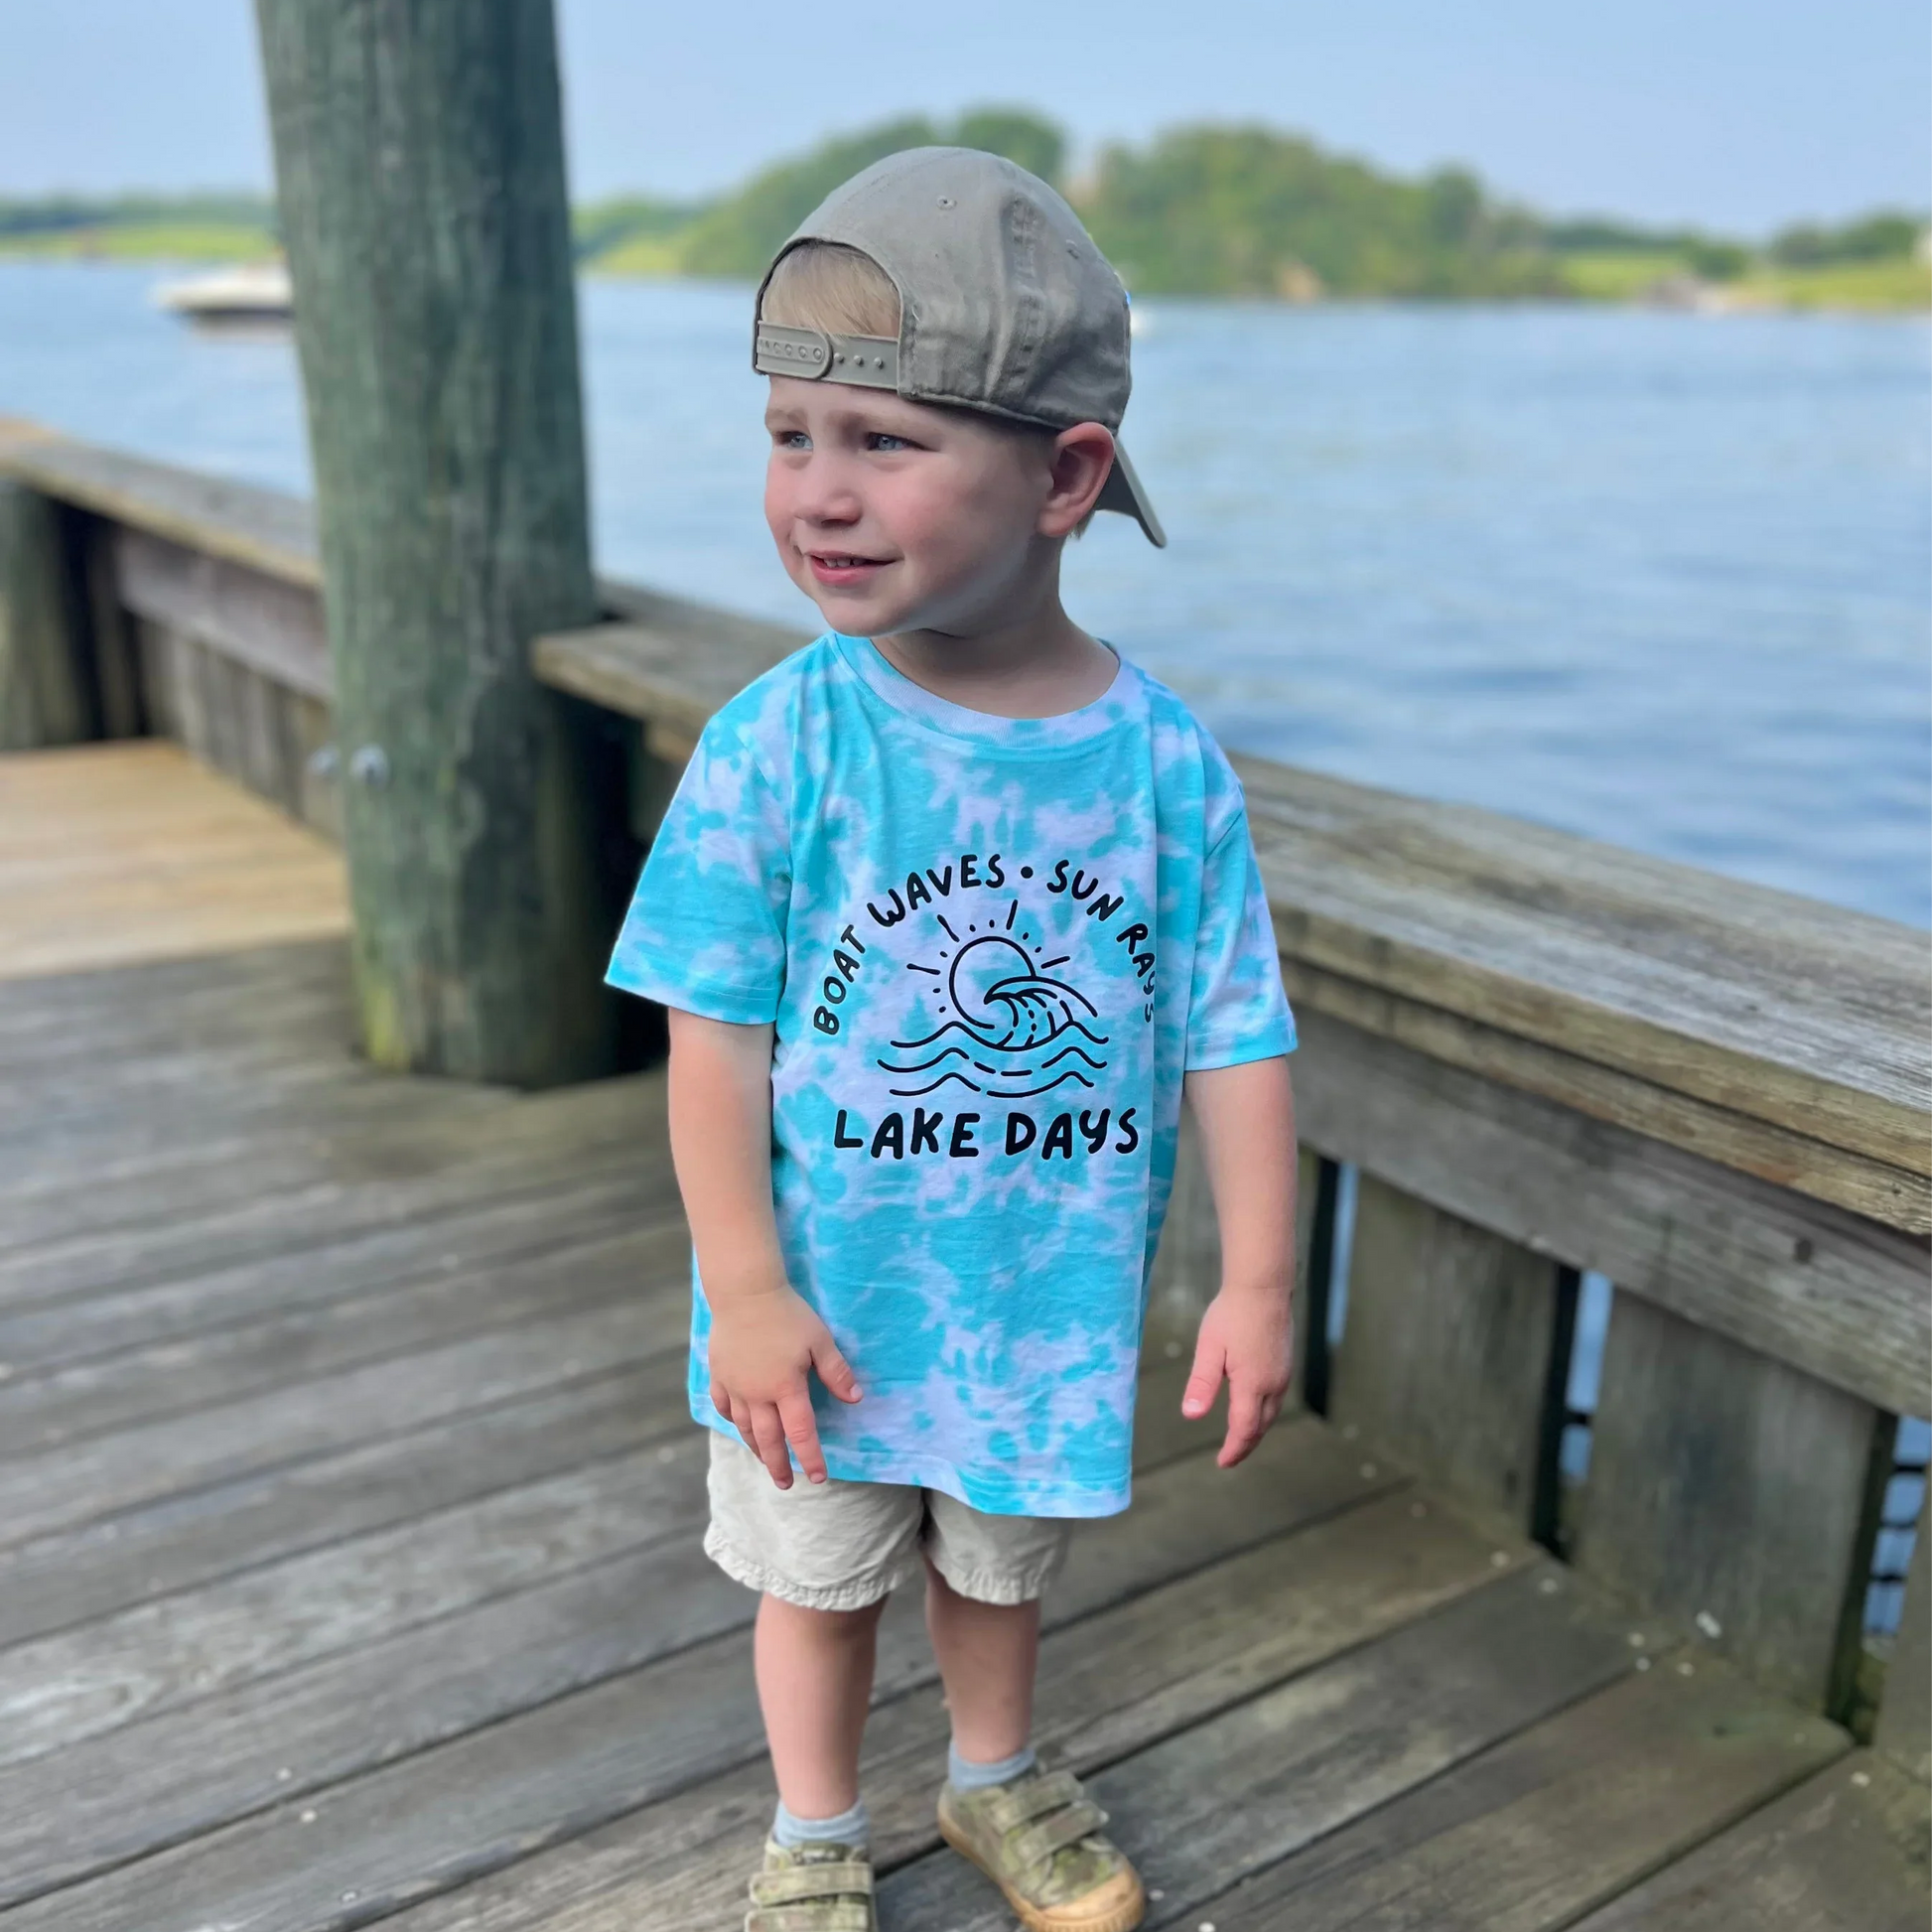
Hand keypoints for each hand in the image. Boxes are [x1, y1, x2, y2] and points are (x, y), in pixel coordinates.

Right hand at [708, 1283, 861, 1488]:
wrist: (745, 1293)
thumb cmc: (788, 1314)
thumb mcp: (820, 1340)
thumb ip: (836, 1372)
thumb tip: (855, 1399)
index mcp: (786, 1388)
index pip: (801, 1433)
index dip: (811, 1457)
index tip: (818, 1477)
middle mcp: (758, 1394)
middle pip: (769, 1439)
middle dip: (778, 1464)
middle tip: (785, 1484)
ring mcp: (735, 1386)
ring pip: (744, 1427)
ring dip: (756, 1447)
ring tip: (764, 1461)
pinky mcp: (719, 1374)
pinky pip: (724, 1406)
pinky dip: (733, 1420)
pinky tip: (739, 1425)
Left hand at [1182, 1285, 1294, 1468]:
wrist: (1263, 1287)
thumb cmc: (1231, 1315)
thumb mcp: (1209, 1348)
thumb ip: (1201, 1384)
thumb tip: (1191, 1415)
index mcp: (1252, 1385)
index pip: (1244, 1429)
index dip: (1233, 1449)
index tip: (1222, 1463)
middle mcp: (1273, 1384)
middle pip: (1260, 1426)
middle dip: (1245, 1444)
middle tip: (1229, 1458)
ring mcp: (1282, 1375)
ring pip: (1270, 1414)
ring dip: (1255, 1430)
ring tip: (1240, 1439)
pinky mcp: (1285, 1364)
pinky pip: (1275, 1399)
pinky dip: (1263, 1413)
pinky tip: (1252, 1409)